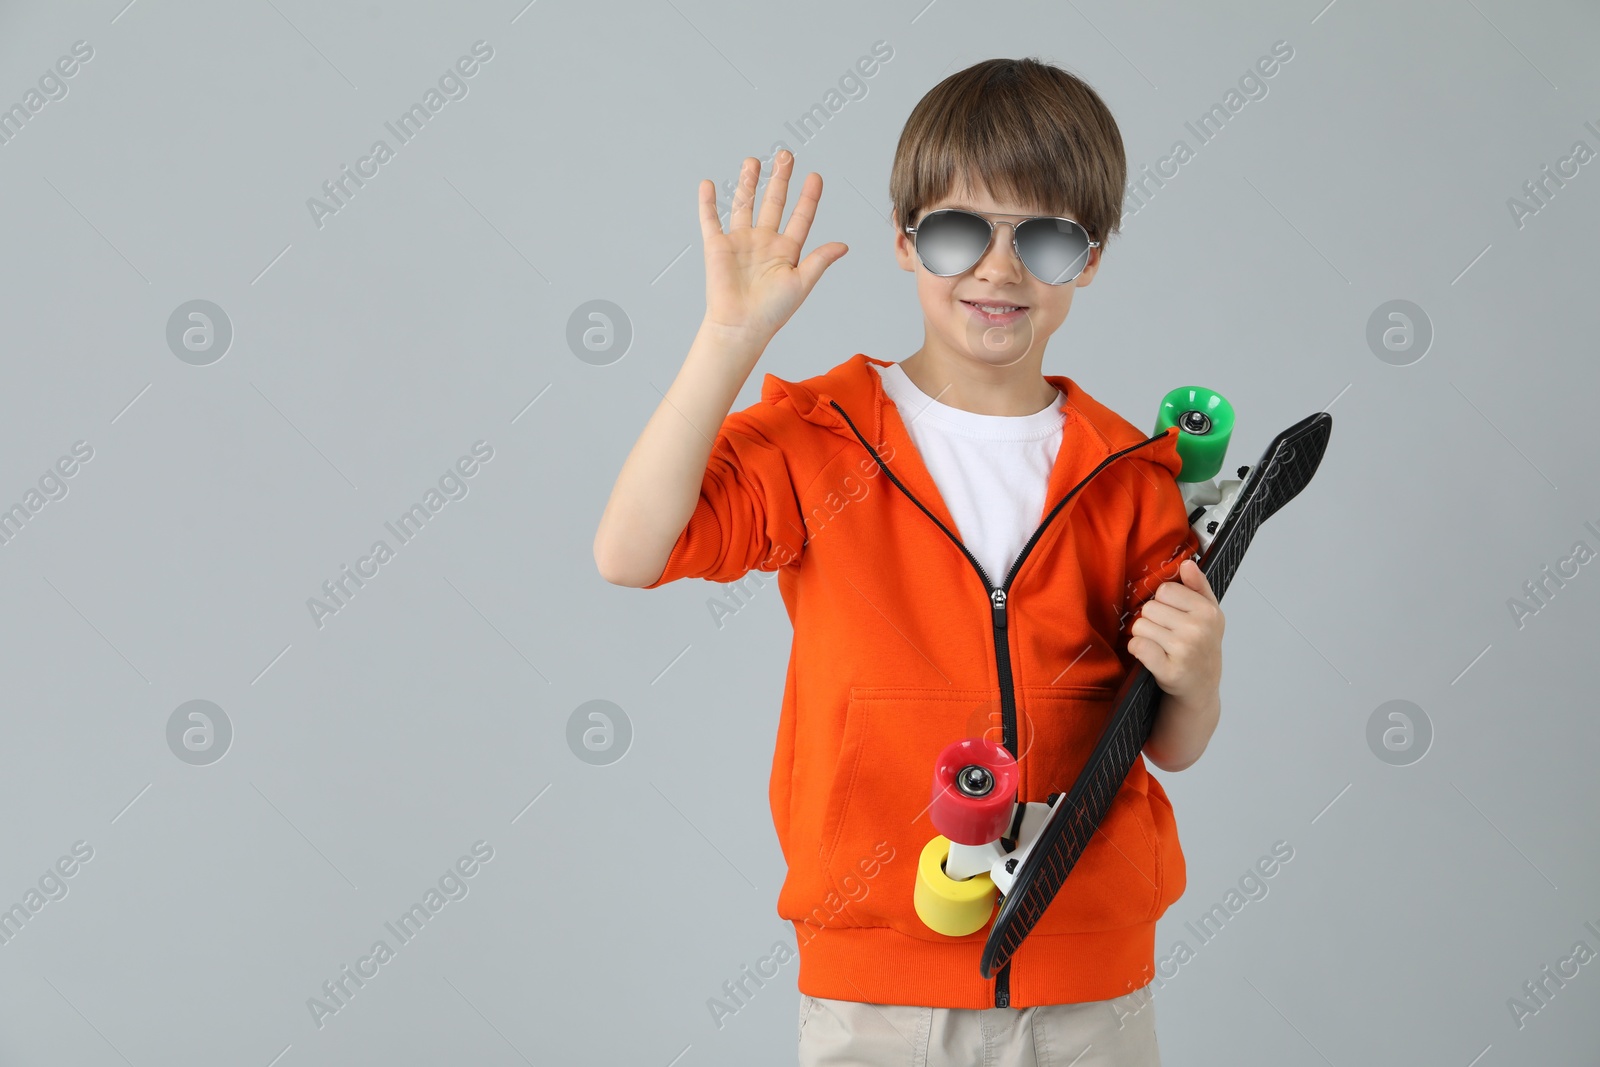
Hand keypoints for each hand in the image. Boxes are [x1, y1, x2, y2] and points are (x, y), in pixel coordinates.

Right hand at [698, 151, 847, 345]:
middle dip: (780, 178)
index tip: (815, 177)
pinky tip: (708, 184)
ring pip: (745, 204)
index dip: (808, 197)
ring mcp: (740, 242)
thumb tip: (843, 245)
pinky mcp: (717, 247)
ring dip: (749, 183)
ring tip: (754, 160)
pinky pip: (710, 220)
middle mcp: (764, 242)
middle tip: (786, 155)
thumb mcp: (802, 283)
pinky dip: (708, 202)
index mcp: (786, 250)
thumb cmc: (773, 311)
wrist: (741, 326)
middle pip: (774, 202)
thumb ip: (820, 260)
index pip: (800, 217)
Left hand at [1127, 559, 1223, 703]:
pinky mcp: (1169, 669)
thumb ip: (1198, 586)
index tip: (1175, 617)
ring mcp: (1184, 650)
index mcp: (1209, 611)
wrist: (1201, 688)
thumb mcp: (1208, 615)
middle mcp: (1199, 629)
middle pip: (1150, 607)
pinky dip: (1137, 650)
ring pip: (1140, 626)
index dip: (1164, 603)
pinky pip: (1137, 645)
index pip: (1165, 589)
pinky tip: (1151, 656)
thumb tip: (1187, 563)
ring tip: (1161, 646)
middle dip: (1152, 620)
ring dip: (1144, 636)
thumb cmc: (1201, 648)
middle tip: (1167, 635)